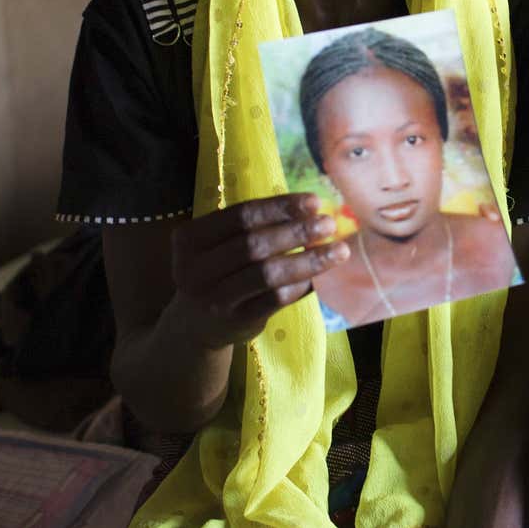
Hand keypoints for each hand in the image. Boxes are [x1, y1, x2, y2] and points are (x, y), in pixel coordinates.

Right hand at [170, 193, 350, 348]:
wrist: (195, 325)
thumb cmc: (217, 272)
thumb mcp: (218, 246)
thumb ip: (252, 227)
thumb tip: (310, 208)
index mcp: (189, 238)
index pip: (240, 215)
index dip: (279, 207)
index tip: (314, 202)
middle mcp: (195, 269)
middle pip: (254, 243)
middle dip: (296, 231)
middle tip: (329, 224)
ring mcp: (214, 298)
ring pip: (267, 273)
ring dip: (307, 260)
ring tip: (338, 250)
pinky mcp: (236, 320)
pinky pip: (275, 299)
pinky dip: (301, 285)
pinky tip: (321, 277)